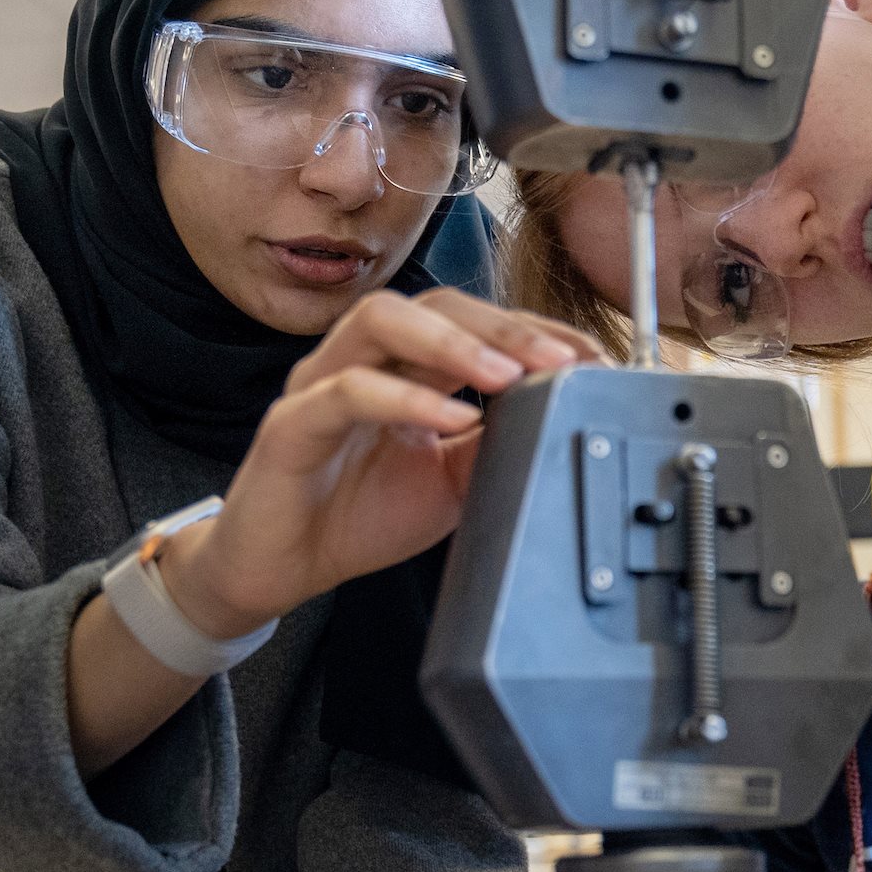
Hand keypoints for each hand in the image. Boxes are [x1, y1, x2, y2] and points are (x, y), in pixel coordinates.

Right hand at [163, 288, 600, 638]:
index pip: (472, 320)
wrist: (282, 568)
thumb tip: (561, 417)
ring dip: (454, 342)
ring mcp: (322, 383)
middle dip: (505, 327)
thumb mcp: (453, 482)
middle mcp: (362, 358)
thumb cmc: (358, 516)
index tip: (589, 358)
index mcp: (404, 365)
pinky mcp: (290, 423)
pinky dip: (405, 398)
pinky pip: (348, 391)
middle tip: (561, 359)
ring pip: (384, 321)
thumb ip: (497, 443)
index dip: (532, 329)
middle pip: (435, 303)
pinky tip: (452, 419)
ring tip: (509, 374)